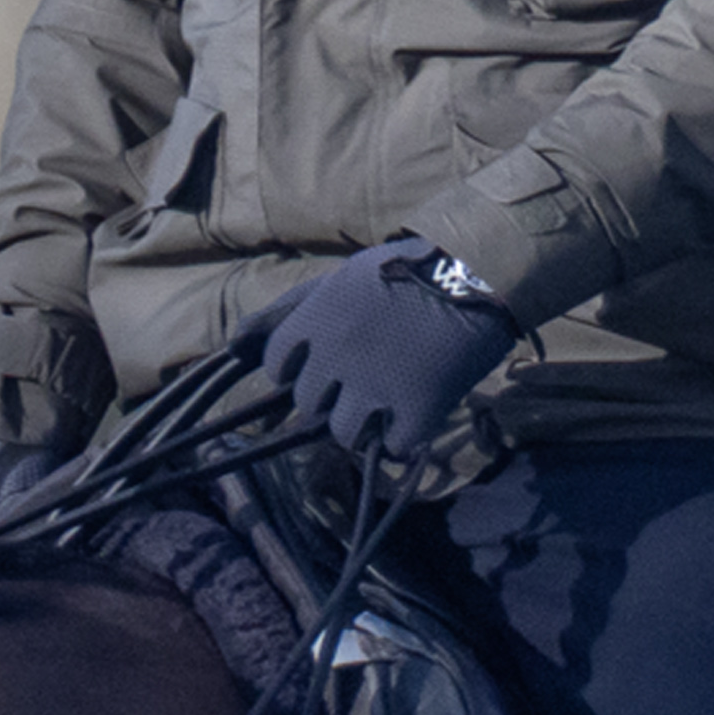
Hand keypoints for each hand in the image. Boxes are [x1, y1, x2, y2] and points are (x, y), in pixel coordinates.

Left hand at [259, 237, 518, 459]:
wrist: (479, 271)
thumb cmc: (413, 266)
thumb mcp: (347, 275)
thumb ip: (295, 308)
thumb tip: (234, 342)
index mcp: (318, 320)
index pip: (278, 364)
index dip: (294, 370)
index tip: (317, 367)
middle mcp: (337, 357)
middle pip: (310, 404)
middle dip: (331, 396)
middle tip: (363, 381)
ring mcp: (376, 387)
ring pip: (346, 434)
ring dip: (363, 425)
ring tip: (386, 407)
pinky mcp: (417, 409)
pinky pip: (393, 448)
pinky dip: (403, 439)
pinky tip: (416, 417)